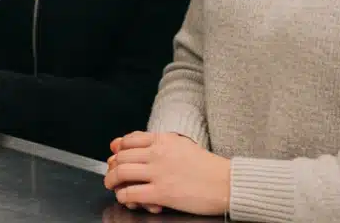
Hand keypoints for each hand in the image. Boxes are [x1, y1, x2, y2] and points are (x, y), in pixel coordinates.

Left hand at [103, 131, 229, 216]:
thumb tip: (137, 148)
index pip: (128, 140)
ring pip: (121, 173)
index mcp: (163, 140)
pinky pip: (131, 193)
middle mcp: (158, 153)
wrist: (228, 183)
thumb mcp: (183, 146)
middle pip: (121, 157)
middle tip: (112, 175)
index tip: (116, 157)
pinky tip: (126, 199)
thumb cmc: (208, 167)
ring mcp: (159, 173)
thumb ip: (160, 145)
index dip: (118, 150)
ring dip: (112, 181)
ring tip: (113, 186)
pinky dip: (123, 196)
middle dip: (112, 167)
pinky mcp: (162, 193)